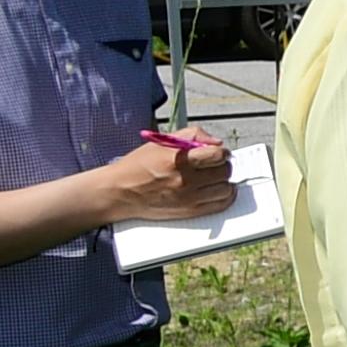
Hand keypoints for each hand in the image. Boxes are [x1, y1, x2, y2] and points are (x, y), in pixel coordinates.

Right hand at [95, 136, 234, 223]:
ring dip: (223, 181)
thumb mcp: (162, 142)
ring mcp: (189, 197)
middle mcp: (185, 180)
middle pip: (224, 171)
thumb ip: (193, 135)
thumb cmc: (139, 165)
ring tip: (213, 177)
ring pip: (226, 188)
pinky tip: (217, 189)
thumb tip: (217, 142)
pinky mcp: (191, 211)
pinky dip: (225, 196)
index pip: (217, 154)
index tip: (217, 152)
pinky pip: (221, 204)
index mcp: (178, 160)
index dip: (220, 151)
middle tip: (213, 164)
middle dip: (222, 165)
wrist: (120, 192)